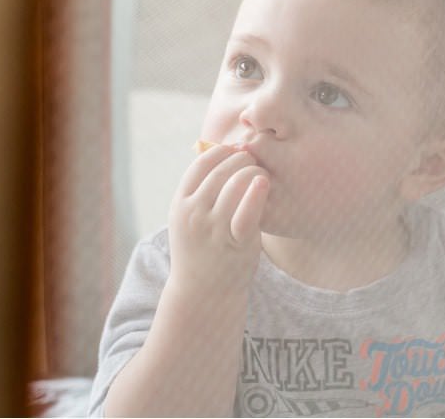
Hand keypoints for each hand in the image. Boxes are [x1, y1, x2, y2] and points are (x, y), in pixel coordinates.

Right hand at [167, 144, 269, 297]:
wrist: (203, 294)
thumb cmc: (201, 249)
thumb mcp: (188, 219)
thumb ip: (198, 191)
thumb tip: (215, 152)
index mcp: (180, 204)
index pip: (200, 164)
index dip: (221, 151)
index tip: (236, 150)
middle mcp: (193, 214)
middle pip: (220, 171)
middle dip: (241, 159)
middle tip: (255, 160)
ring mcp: (213, 229)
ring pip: (234, 185)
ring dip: (252, 172)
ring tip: (262, 175)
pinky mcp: (234, 243)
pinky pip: (246, 212)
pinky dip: (256, 194)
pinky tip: (264, 183)